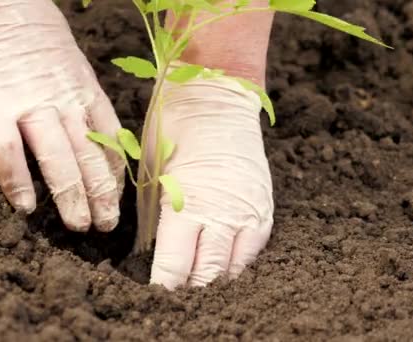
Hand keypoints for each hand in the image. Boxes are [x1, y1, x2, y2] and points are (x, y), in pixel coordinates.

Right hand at [0, 0, 124, 231]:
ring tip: (79, 226)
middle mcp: (61, 97)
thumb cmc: (18, 14)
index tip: (117, 198)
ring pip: (58, 159)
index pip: (109, 138)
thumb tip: (79, 112)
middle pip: (89, 156)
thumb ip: (72, 84)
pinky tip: (25, 207)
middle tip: (105, 226)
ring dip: (70, 197)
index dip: (116, 173)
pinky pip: (7, 152)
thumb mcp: (63, 48)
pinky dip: (17, 182)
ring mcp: (26, 102)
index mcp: (81, 83)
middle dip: (101, 195)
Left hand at [148, 65, 273, 289]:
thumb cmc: (172, 132)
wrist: (214, 96)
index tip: (156, 296)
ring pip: (234, 269)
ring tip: (199, 288)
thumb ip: (153, 223)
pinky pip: (253, 250)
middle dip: (190, 292)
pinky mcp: (264, 205)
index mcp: (186, 208)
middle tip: (176, 299)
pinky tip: (223, 265)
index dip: (165, 287)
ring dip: (215, 282)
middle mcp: (222, 216)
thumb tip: (148, 255)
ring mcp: (247, 212)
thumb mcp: (151, 178)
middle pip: (208, 276)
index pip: (175, 268)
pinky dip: (237, 263)